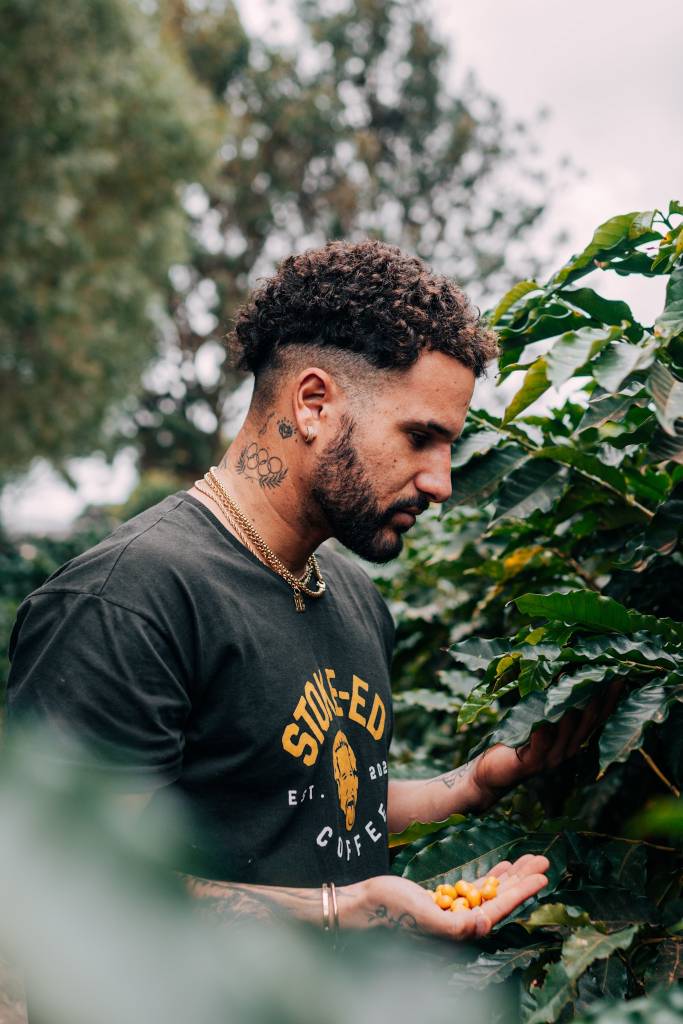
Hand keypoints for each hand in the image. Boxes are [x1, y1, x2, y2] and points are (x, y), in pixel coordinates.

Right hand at [340, 854, 548, 939]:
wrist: (362, 907)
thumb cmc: (389, 912)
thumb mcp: (424, 919)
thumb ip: (456, 926)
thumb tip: (486, 925)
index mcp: (459, 933)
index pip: (499, 909)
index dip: (522, 891)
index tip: (542, 876)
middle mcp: (461, 926)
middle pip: (500, 900)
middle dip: (522, 879)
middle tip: (544, 860)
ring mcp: (453, 914)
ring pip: (490, 893)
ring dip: (510, 876)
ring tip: (529, 859)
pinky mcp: (443, 903)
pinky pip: (474, 890)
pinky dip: (489, 878)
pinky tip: (501, 868)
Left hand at [472, 679, 622, 799]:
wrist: (493, 773)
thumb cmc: (517, 739)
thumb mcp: (540, 719)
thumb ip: (555, 704)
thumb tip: (566, 667)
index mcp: (573, 739)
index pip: (597, 718)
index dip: (610, 699)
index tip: (620, 675)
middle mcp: (567, 750)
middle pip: (588, 724)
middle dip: (598, 700)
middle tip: (608, 676)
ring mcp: (550, 758)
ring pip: (567, 732)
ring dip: (573, 709)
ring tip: (577, 687)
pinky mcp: (530, 763)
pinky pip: (539, 746)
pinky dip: (543, 732)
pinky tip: (545, 720)